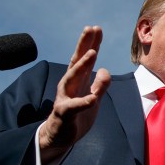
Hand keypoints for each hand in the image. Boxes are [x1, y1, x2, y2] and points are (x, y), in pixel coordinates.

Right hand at [39, 26, 110, 161]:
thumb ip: (100, 85)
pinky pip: (74, 107)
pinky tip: (92, 98)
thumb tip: (105, 70)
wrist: (59, 137)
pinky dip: (83, 102)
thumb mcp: (93, 99)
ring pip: (72, 78)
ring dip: (82, 65)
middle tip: (90, 28)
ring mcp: (65, 98)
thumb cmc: (77, 116)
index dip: (91, 44)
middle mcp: (70, 86)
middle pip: (77, 62)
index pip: (85, 59)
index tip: (96, 28)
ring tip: (92, 53)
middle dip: (83, 45)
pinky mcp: (64, 113)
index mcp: (78, 81)